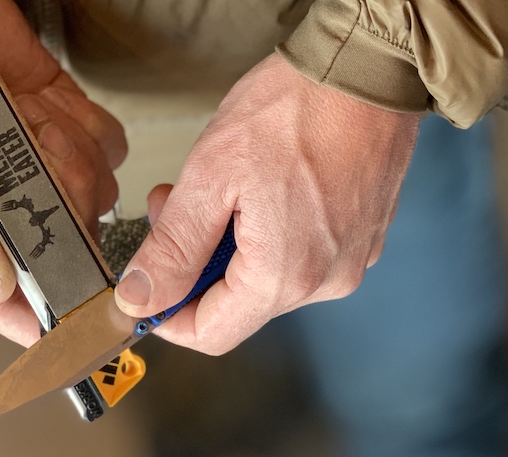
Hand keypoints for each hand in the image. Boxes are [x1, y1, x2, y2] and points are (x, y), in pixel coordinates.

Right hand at [0, 0, 125, 345]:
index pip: (11, 299)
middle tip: (30, 153)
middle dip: (61, 202)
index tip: (82, 330)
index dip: (47, 322)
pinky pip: (109, 144)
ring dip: (67, 151)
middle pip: (72, 243)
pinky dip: (85, 121)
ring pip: (96, 190)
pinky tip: (45, 101)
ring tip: (24, 116)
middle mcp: (11, 206)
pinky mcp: (71, 127)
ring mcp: (45, 166)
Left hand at [113, 53, 418, 354]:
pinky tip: (267, 187)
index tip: (146, 284)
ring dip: (234, 246)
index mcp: (284, 276)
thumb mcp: (211, 175)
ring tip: (225, 187)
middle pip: (240, 305)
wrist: (366, 71)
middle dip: (197, 265)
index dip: (167, 316)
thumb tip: (141, 298)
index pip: (212, 334)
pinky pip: (304, 256)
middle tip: (176, 206)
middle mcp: (325, 281)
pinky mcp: (364, 239)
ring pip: (270, 280)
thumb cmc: (296, 109)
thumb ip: (172, 248)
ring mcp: (351, 261)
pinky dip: (273, 234)